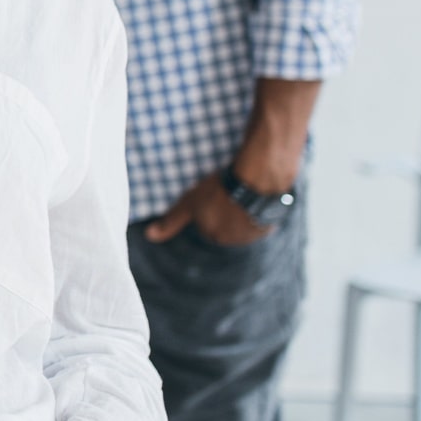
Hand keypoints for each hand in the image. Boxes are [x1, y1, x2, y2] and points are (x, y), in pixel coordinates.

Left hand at [144, 173, 271, 246]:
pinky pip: (261, 217)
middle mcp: (236, 240)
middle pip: (225, 225)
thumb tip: (149, 236)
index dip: (206, 207)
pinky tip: (255, 194)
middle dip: (224, 211)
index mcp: (215, 236)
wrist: (256, 180)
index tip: (210, 194)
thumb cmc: (219, 190)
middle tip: (225, 191)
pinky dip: (257, 208)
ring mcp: (255, 232)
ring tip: (241, 190)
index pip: (206, 225)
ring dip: (242, 210)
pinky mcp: (271, 222)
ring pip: (243, 222)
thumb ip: (171, 221)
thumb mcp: (189, 203)